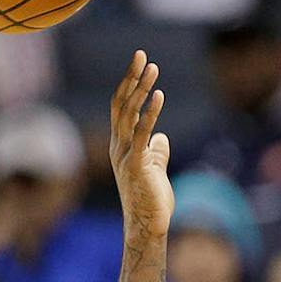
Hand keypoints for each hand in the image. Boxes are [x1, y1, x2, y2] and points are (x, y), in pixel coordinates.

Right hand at [110, 51, 172, 236]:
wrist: (148, 226)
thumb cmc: (151, 200)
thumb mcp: (155, 168)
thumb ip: (156, 151)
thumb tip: (161, 136)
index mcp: (122, 145)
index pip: (122, 107)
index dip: (130, 84)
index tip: (140, 62)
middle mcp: (119, 146)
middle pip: (122, 104)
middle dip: (131, 78)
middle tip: (141, 54)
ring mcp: (125, 155)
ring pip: (129, 114)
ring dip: (140, 89)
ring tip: (152, 68)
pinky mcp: (136, 165)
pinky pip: (142, 134)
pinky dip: (150, 113)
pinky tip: (158, 96)